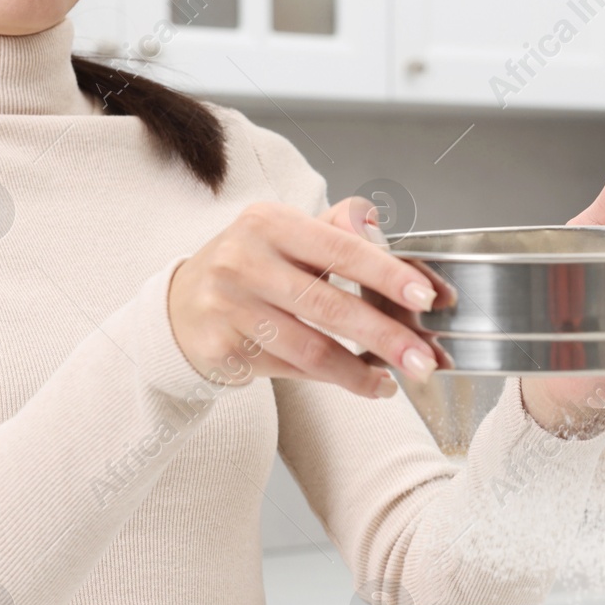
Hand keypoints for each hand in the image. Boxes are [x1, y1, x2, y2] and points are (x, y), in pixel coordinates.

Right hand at [168, 200, 448, 398]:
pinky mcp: (221, 349)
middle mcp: (243, 261)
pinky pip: (291, 370)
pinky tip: (362, 381)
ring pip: (311, 349)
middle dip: (386, 337)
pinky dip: (333, 380)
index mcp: (269, 223)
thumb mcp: (285, 233)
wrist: (178, 305)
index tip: (426, 297)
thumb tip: (379, 226)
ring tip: (396, 380)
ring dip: (360, 371)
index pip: (341, 249)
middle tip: (424, 359)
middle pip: (330, 306)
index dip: (387, 275)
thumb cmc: (249, 267)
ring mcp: (228, 308)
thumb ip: (336, 229)